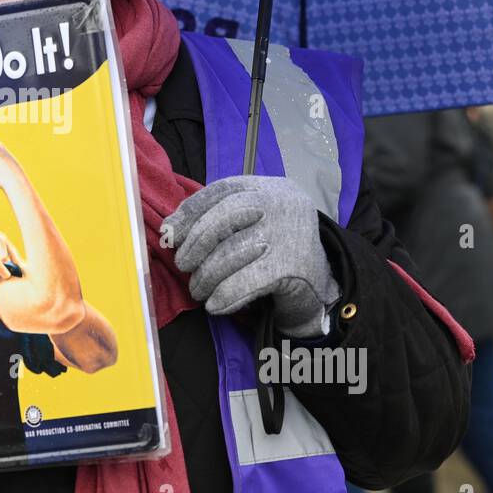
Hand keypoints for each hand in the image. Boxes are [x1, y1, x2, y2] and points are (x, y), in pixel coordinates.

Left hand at [162, 175, 340, 337]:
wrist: (321, 284)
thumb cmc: (276, 250)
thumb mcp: (253, 222)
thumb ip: (219, 217)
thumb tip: (170, 227)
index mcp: (268, 188)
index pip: (220, 190)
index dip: (190, 212)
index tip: (171, 233)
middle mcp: (281, 203)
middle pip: (224, 217)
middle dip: (196, 243)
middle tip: (183, 265)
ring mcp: (288, 234)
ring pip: (231, 253)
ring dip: (207, 276)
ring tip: (198, 289)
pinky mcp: (291, 268)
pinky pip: (246, 282)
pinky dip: (225, 296)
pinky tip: (215, 305)